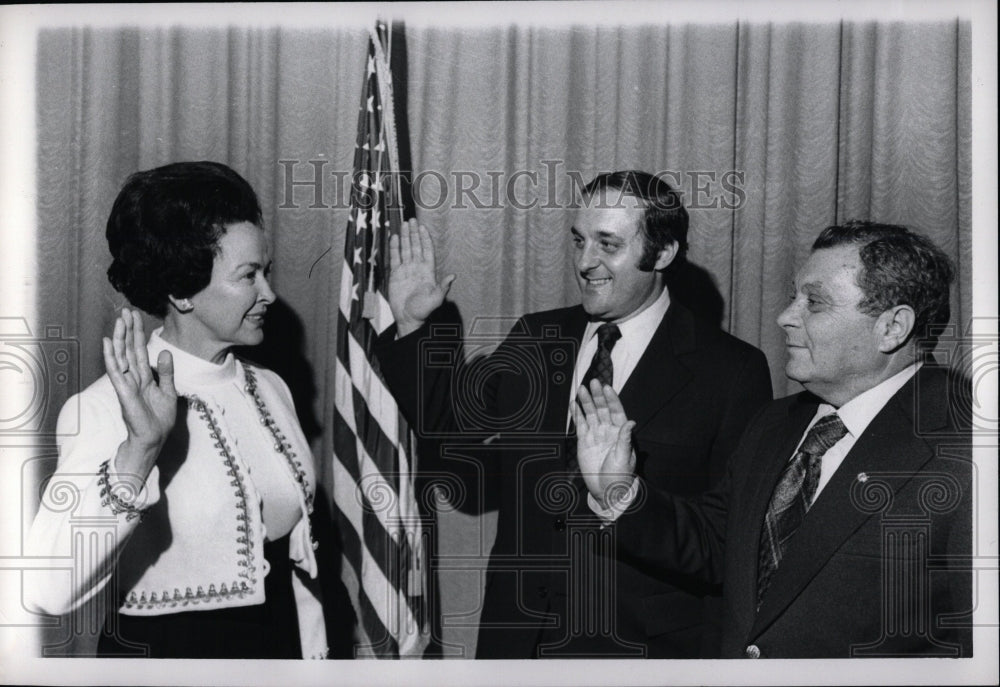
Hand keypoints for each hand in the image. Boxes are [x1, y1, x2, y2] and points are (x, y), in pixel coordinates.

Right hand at [103, 308, 177, 456]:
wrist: (154, 438)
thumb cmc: (159, 418)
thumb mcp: (168, 391)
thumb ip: (167, 372)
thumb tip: (165, 351)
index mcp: (144, 376)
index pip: (140, 350)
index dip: (138, 334)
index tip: (135, 316)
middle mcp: (133, 377)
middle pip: (129, 349)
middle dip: (128, 330)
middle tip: (126, 311)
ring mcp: (127, 383)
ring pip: (122, 356)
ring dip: (119, 338)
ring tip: (118, 321)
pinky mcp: (124, 391)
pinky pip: (116, 371)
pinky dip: (111, 356)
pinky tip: (108, 342)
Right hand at [388, 219, 454, 335]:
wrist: (408, 317)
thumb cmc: (424, 310)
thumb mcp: (436, 299)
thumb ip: (443, 287)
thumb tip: (453, 276)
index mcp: (428, 271)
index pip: (427, 250)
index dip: (425, 238)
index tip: (422, 227)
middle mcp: (417, 267)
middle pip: (416, 246)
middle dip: (414, 233)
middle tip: (411, 220)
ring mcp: (406, 270)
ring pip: (405, 249)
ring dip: (405, 237)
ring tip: (404, 224)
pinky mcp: (395, 275)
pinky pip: (395, 258)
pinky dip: (395, 248)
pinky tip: (395, 238)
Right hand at [573, 379, 636, 509]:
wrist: (607, 492)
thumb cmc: (620, 477)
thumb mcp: (624, 458)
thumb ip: (625, 440)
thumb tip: (631, 422)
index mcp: (620, 433)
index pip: (616, 411)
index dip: (612, 399)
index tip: (606, 388)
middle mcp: (608, 431)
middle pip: (602, 409)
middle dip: (597, 396)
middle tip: (592, 382)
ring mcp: (596, 436)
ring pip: (590, 414)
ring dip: (586, 402)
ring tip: (581, 389)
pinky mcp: (584, 442)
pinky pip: (580, 425)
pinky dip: (577, 414)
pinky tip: (573, 404)